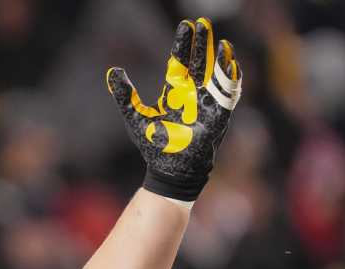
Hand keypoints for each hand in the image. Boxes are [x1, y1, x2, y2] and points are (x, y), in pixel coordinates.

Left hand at [106, 17, 240, 201]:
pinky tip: (232, 68)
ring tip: (222, 43)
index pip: (179, 62)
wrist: (168, 171)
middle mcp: (192, 95)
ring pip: (216, 76)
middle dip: (202, 44)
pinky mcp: (218, 118)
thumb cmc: (154, 146)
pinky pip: (227, 98)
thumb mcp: (135, 116)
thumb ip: (124, 94)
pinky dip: (231, 82)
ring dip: (220, 60)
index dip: (183, 44)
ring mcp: (206, 105)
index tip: (186, 25)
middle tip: (204, 22)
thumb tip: (112, 70)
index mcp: (174, 92)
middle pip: (199, 63)